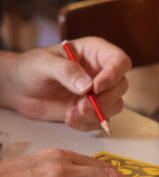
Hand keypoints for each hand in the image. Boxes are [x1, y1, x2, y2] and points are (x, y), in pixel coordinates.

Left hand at [3, 37, 130, 130]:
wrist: (19, 89)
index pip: (119, 61)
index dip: (113, 75)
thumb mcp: (43, 63)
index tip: (96, 87)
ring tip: (71, 114)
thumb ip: (65, 71)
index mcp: (95, 52)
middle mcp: (101, 71)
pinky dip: (88, 124)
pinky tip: (70, 119)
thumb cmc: (30, 68)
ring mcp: (99, 92)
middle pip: (121, 86)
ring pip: (115, 105)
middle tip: (81, 106)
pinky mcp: (92, 110)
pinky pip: (101, 120)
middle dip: (103, 100)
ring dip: (96, 114)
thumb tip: (87, 86)